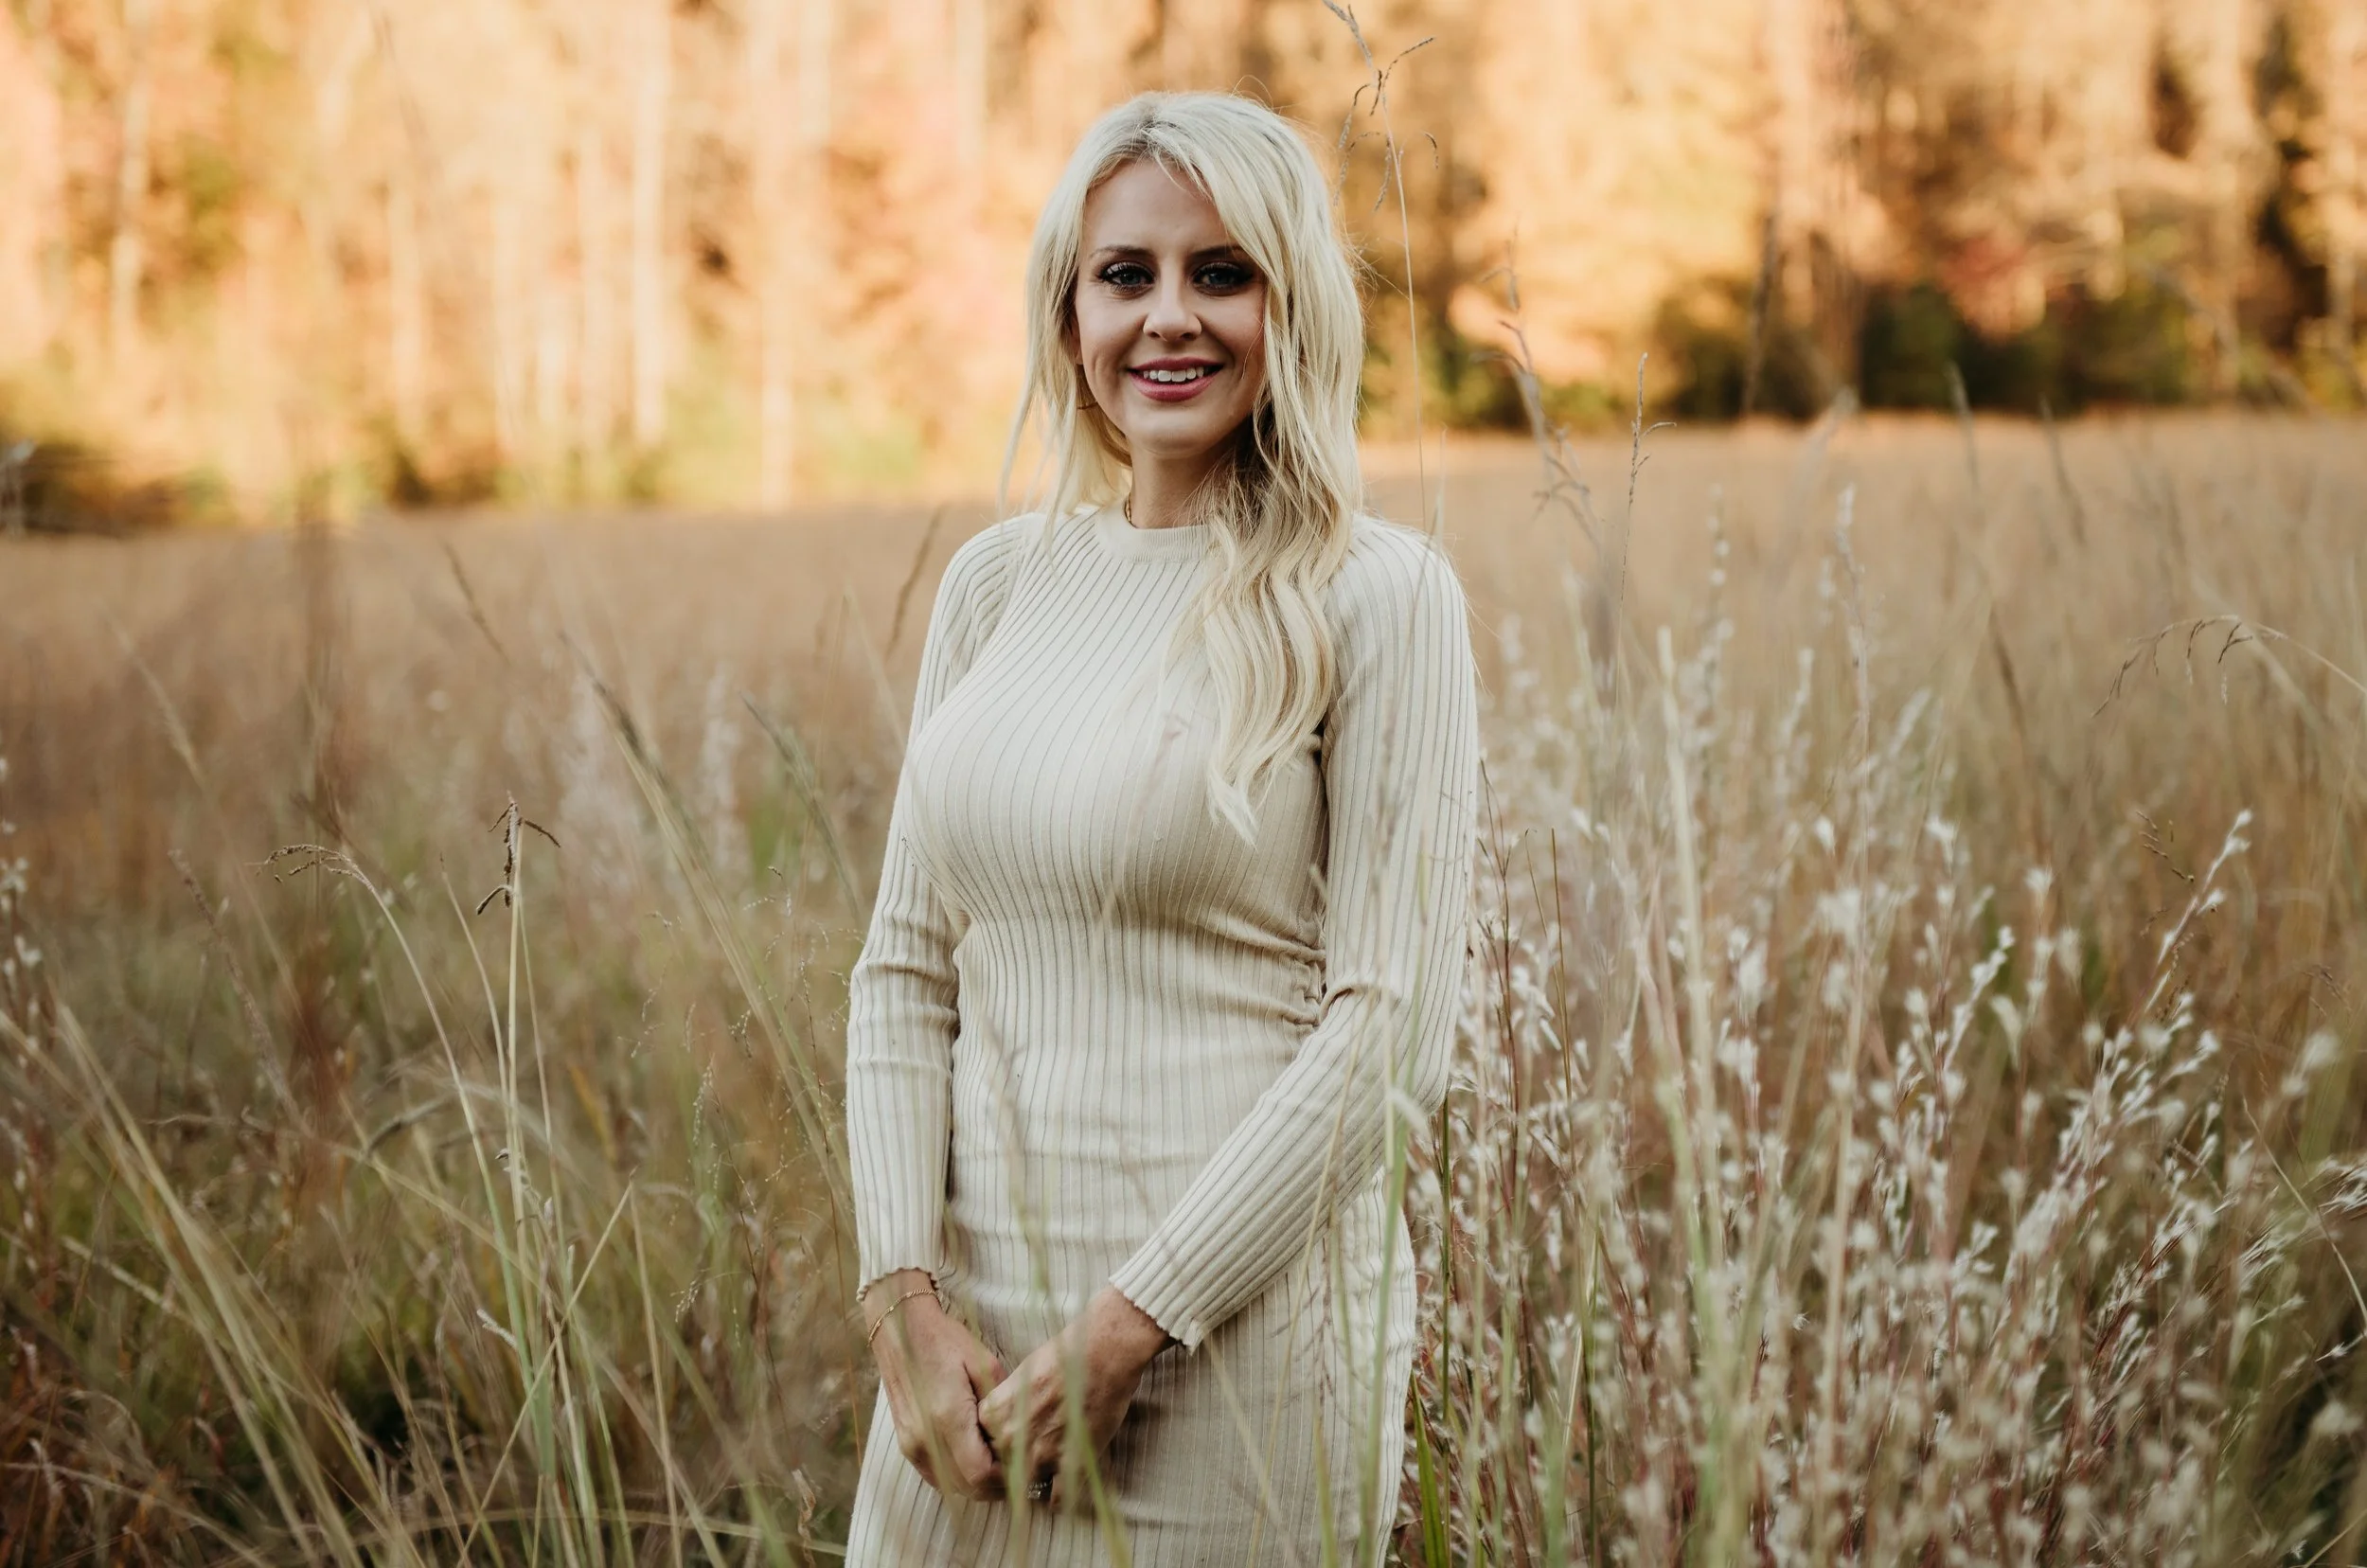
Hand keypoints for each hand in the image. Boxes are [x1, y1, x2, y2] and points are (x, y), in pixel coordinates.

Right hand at [864, 1270, 1006, 1497]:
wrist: (900, 1331)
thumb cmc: (944, 1341)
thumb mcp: (983, 1363)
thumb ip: (1001, 1404)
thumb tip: (1020, 1434)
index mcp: (948, 1417)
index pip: (981, 1473)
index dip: (1006, 1477)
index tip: (1024, 1465)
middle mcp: (926, 1439)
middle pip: (967, 1487)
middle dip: (996, 1485)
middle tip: (1018, 1471)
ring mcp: (912, 1445)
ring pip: (952, 1486)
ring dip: (977, 1484)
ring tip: (999, 1466)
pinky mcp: (906, 1444)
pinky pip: (936, 1476)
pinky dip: (957, 1476)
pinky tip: (974, 1460)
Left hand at [977, 1284, 1172, 1507]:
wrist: (1102, 1353)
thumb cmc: (1064, 1355)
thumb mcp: (1021, 1374)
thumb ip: (1006, 1404)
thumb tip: (1005, 1420)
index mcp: (994, 1414)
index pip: (979, 1446)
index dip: (994, 1448)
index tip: (1005, 1449)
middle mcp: (1010, 1438)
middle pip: (998, 1470)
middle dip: (1011, 1469)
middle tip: (1026, 1464)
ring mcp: (1039, 1454)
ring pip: (1023, 1488)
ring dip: (1032, 1485)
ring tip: (1043, 1478)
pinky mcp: (1069, 1464)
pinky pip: (1056, 1499)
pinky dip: (1058, 1498)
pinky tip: (1062, 1487)